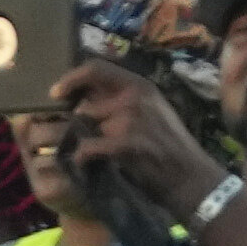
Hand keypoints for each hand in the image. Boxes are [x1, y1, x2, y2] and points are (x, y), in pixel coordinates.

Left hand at [49, 57, 221, 227]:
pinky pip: (87, 147)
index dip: (71, 78)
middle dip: (77, 123)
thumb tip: (84, 97)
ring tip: (91, 154)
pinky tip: (87, 164)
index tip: (55, 93)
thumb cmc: (169, 146)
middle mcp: (135, 96)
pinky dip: (82, 158)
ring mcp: (130, 119)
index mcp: (140, 85)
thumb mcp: (152, 111)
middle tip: (75, 136)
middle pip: (85, 104)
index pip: (96, 68)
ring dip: (81, 141)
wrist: (191, 178)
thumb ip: (123, 100)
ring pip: (84, 126)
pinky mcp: (126, 143)